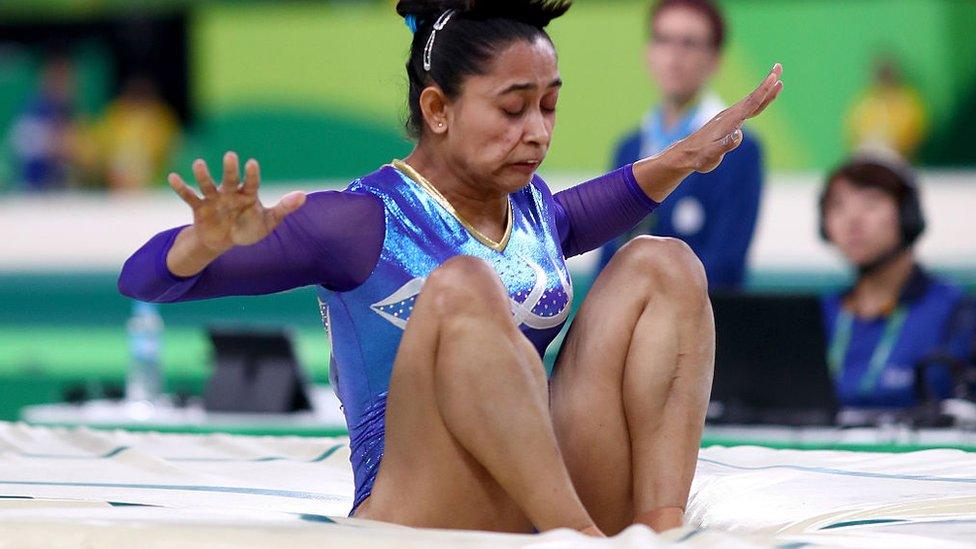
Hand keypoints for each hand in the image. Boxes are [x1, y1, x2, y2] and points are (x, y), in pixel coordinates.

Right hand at [168, 152, 306, 253]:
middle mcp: (230, 193)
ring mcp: (214, 199)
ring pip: (208, 185)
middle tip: (230, 156)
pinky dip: (181, 188)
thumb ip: (284, 208)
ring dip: (203, 176)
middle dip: (230, 169)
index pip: (252, 183)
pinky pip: (189, 197)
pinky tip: (173, 178)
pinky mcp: (199, 208)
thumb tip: (303, 196)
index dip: (252, 174)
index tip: (252, 163)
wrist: (224, 241)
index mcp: (248, 195)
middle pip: (230, 180)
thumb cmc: (248, 228)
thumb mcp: (268, 221)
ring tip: (199, 164)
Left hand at [680, 63, 782, 172]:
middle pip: (752, 97)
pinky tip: (761, 101)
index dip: (764, 91)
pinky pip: (746, 109)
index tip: (774, 77)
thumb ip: (725, 145)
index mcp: (729, 121)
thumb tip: (739, 134)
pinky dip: (757, 102)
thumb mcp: (712, 154)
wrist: (685, 154)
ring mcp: (728, 117)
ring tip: (777, 81)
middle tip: (778, 66)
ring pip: (750, 102)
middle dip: (767, 83)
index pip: (750, 103)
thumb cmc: (699, 156)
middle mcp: (729, 115)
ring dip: (764, 91)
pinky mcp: (728, 122)